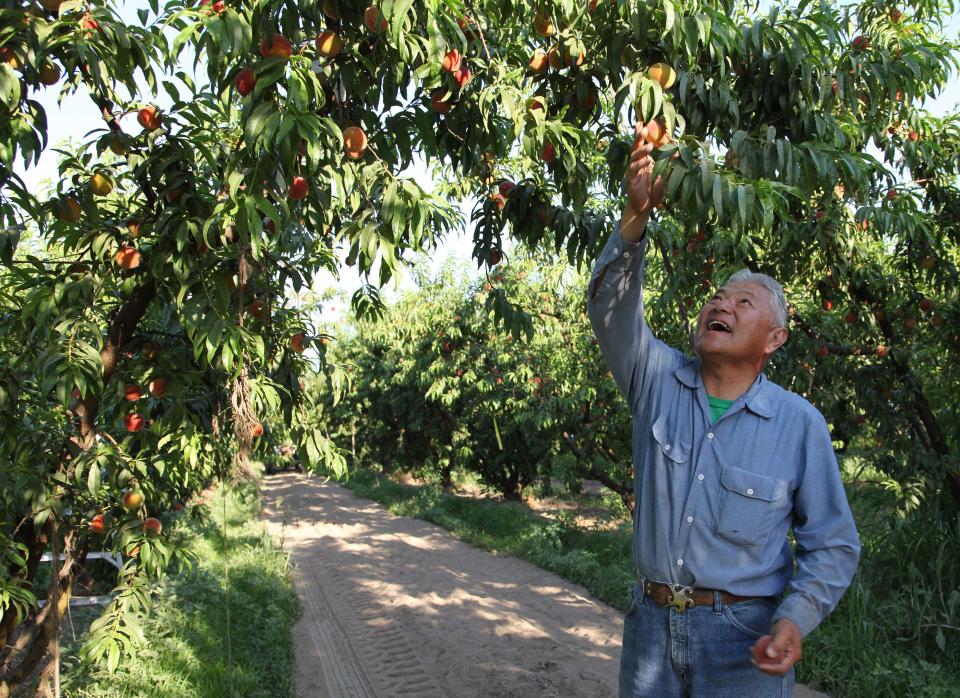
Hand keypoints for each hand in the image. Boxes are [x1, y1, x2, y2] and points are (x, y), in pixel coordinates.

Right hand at [619, 122, 664, 240]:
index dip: (640, 134)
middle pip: (635, 148)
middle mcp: (635, 164)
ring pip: (634, 158)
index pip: (640, 145)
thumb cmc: (655, 191)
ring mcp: (632, 172)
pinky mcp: (630, 181)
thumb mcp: (667, 176)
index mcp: (643, 161)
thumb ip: (671, 165)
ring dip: (641, 151)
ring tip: (650, 146)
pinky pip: (633, 170)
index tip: (641, 122)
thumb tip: (680, 152)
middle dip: (638, 138)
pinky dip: (640, 164)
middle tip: (643, 128)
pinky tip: (647, 161)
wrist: (646, 207)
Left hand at [751, 619, 801, 674]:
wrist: (787, 621)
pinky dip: (760, 654)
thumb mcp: (783, 632)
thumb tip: (769, 655)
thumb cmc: (786, 625)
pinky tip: (752, 648)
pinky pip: (768, 657)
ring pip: (770, 664)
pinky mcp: (777, 654)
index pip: (782, 668)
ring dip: (760, 660)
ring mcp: (783, 657)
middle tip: (752, 660)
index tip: (759, 664)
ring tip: (751, 650)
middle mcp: (789, 659)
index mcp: (793, 656)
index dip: (771, 669)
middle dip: (763, 667)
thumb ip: (777, 643)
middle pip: (776, 669)